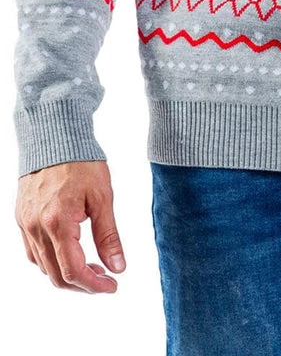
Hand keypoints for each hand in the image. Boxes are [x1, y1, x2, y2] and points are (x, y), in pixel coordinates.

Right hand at [15, 160, 125, 292]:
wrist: (55, 136)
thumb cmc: (81, 162)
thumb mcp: (103, 197)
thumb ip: (109, 235)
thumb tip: (117, 266)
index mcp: (58, 223)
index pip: (73, 270)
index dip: (94, 285)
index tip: (112, 285)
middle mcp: (37, 227)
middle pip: (56, 275)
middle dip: (82, 284)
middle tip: (105, 278)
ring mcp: (26, 223)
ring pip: (43, 266)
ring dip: (66, 274)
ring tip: (92, 265)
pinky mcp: (22, 218)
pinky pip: (33, 251)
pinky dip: (51, 260)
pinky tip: (69, 252)